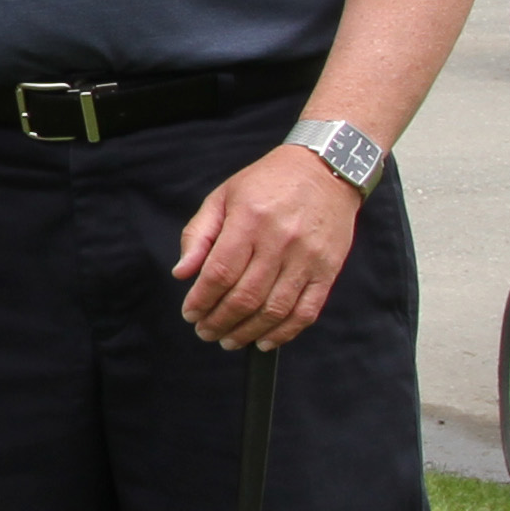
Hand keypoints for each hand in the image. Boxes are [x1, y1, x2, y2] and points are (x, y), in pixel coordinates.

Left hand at [171, 146, 359, 348]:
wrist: (325, 169)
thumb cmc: (267, 183)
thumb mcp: (223, 196)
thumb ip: (198, 235)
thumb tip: (182, 274)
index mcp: (250, 220)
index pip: (220, 272)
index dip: (201, 300)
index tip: (189, 313)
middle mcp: (280, 241)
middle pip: (245, 297)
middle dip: (219, 321)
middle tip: (205, 332)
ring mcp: (307, 258)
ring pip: (274, 310)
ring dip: (247, 333)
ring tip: (229, 339)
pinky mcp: (328, 270)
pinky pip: (306, 312)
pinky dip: (284, 333)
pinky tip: (264, 341)